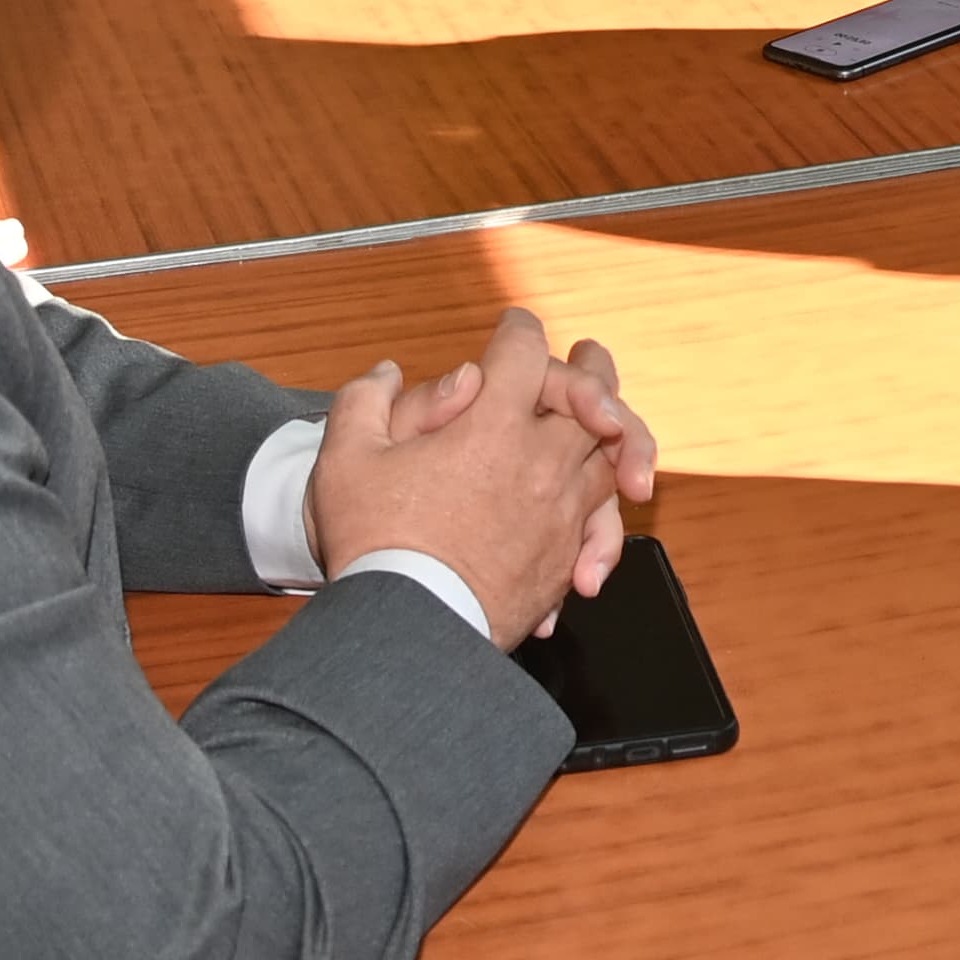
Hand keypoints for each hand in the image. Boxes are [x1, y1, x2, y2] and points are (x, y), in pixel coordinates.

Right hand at [305, 307, 651, 646]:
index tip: (512, 327)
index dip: (516, 330)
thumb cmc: (374, 543)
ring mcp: (559, 513)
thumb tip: (387, 373)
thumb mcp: (346, 459)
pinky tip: (589, 523)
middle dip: (588, 371)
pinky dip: (601, 518)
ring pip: (609, 459)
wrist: (405, 632)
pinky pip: (601, 528)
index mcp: (491, 427)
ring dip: (612, 435)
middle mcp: (539, 463)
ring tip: (609, 424)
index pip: (522, 352)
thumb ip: (365, 402)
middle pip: (592, 397)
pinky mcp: (563, 561)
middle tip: (588, 356)